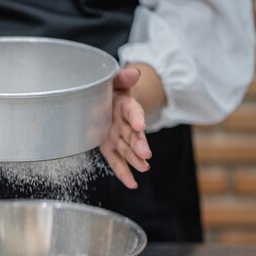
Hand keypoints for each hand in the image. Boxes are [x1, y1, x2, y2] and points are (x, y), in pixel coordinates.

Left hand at [99, 67, 152, 188]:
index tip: (140, 124)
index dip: (136, 117)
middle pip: (133, 134)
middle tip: (146, 154)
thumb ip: (122, 77)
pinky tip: (132, 184)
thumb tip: (133, 71)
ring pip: (127, 149)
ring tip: (143, 168)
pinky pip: (116, 161)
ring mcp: (118, 136)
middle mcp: (124, 123)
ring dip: (135, 159)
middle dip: (139, 144)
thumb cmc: (111, 89)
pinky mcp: (109, 147)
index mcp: (124, 105)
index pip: (132, 111)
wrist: (109, 99)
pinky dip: (124, 173)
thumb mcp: (114, 79)